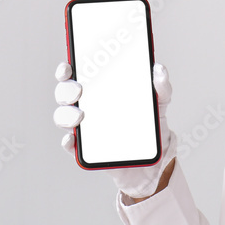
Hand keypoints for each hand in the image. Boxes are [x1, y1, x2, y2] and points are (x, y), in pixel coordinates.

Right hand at [54, 61, 176, 199]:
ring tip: (80, 115)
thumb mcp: (159, 103)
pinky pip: (70, 146)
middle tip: (79, 90)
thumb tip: (159, 69)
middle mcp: (88, 108)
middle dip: (66, 89)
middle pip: (65, 94)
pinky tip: (73, 139)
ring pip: (63, 118)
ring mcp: (85, 129)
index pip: (76, 76)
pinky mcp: (86, 151)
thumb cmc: (150, 126)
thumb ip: (161, 86)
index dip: (67, 70)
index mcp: (100, 91)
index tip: (69, 66)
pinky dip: (68, 142)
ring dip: (65, 114)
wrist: (154, 158)